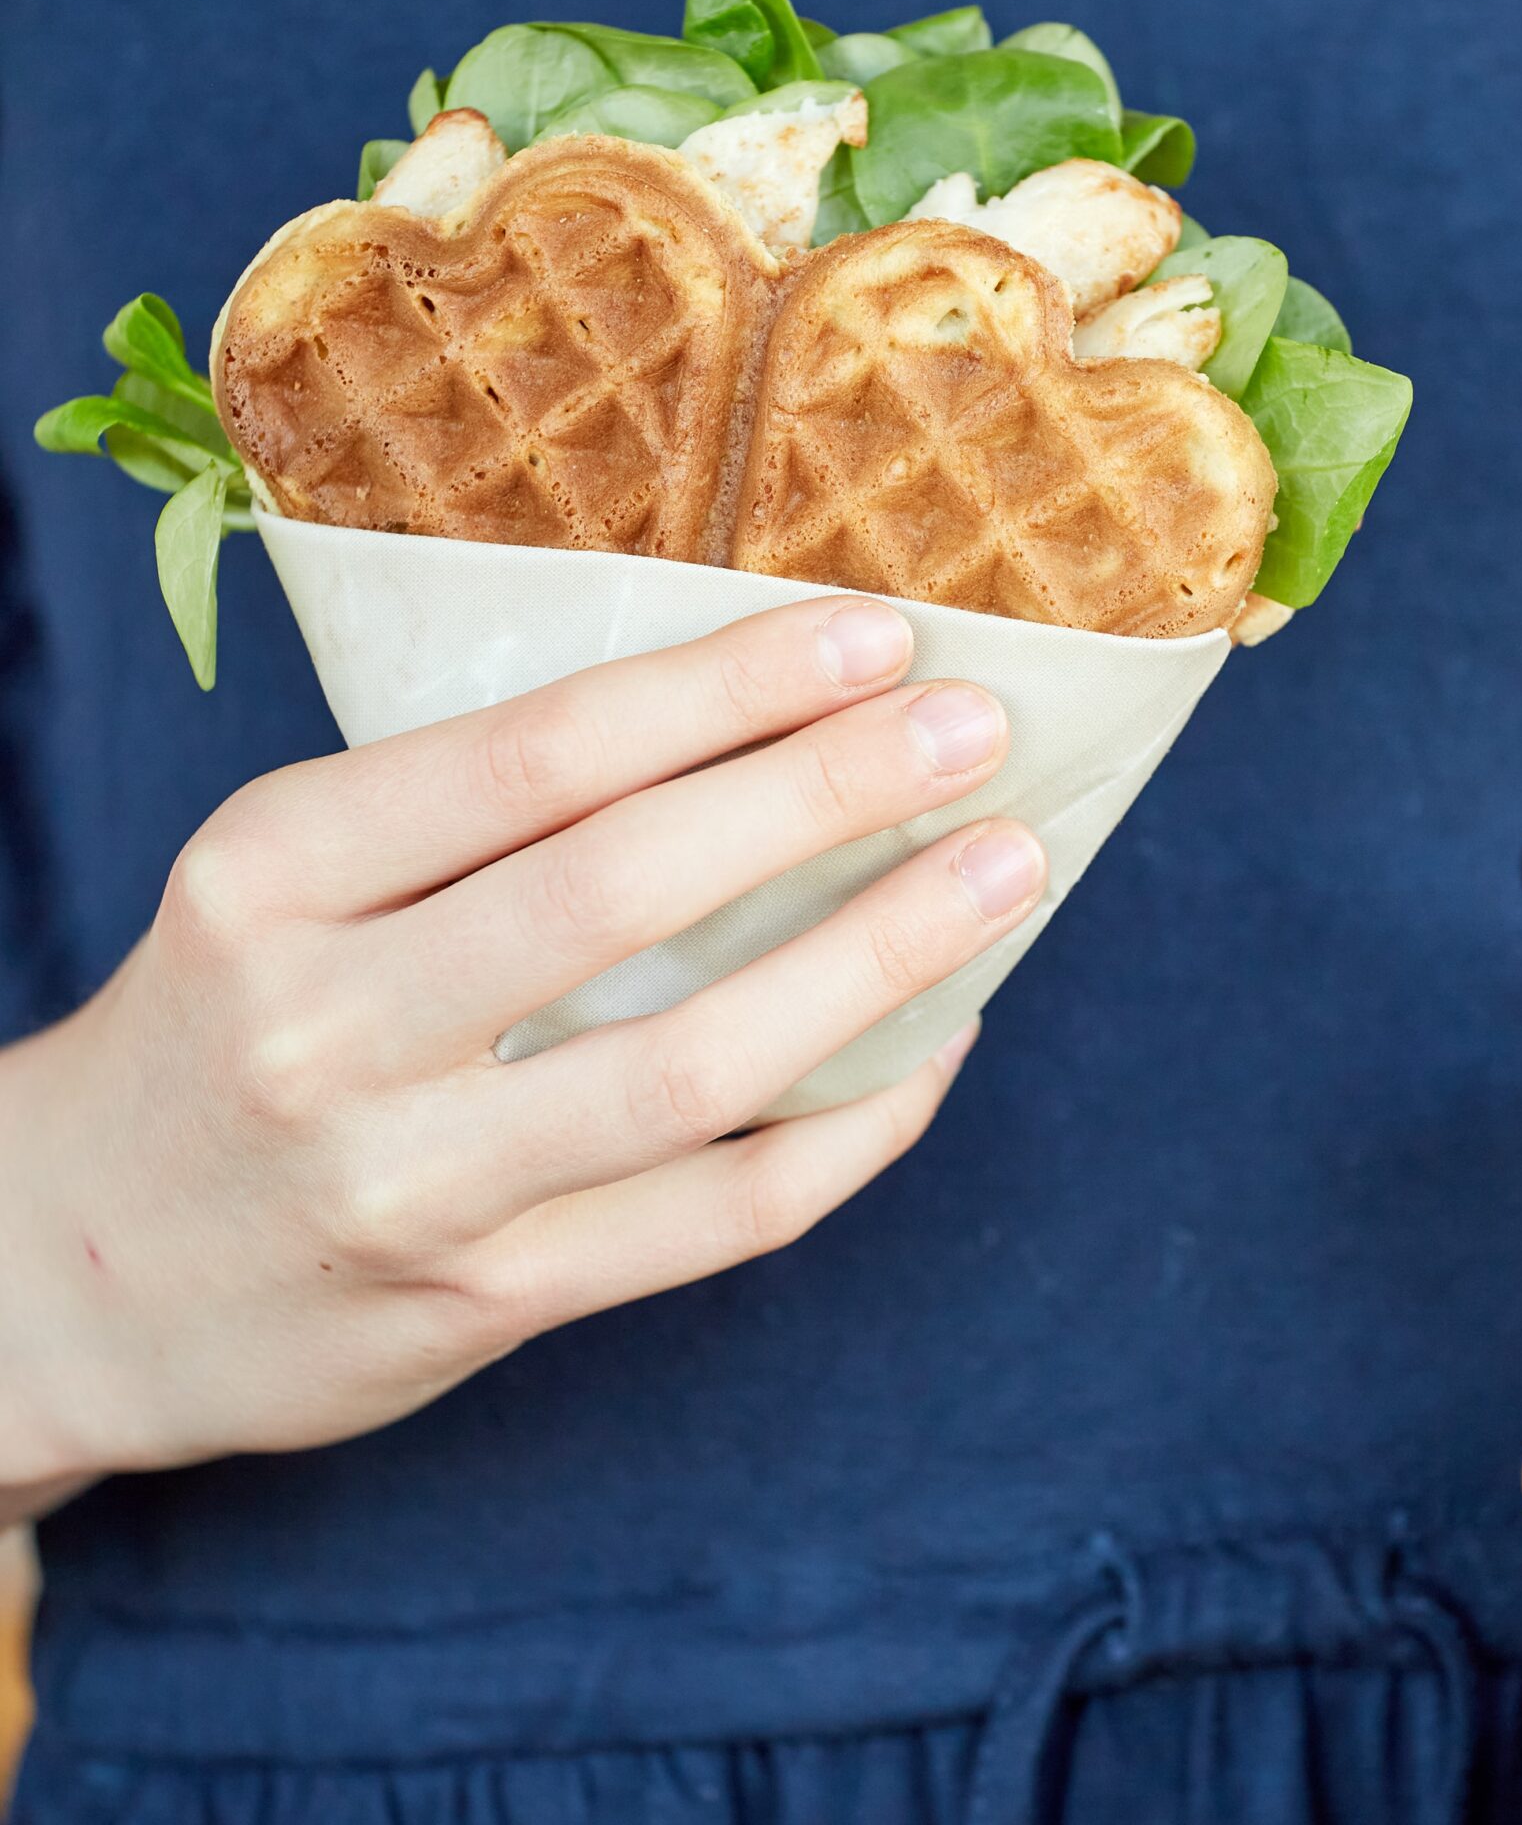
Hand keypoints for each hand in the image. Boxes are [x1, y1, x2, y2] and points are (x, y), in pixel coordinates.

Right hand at [0, 596, 1042, 1512]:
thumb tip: (752, 725)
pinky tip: (933, 1048)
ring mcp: (409, 1186)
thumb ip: (472, 813)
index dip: (728, 688)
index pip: (540, 753)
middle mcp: (326, 1027)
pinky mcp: (481, 1306)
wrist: (66, 1274)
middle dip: (828, 794)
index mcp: (274, 872)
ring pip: (697, 1068)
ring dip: (880, 960)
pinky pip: (718, 1219)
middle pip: (628, 893)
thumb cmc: (223, 1024)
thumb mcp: (285, 879)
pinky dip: (852, 1130)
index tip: (872, 638)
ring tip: (1004, 875)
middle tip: (978, 730)